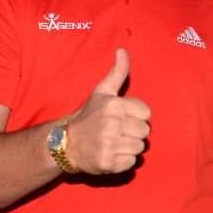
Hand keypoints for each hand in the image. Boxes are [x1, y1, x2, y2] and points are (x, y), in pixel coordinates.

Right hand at [66, 48, 150, 173]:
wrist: (66, 142)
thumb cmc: (89, 115)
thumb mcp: (102, 91)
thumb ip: (117, 72)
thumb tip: (123, 50)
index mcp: (114, 105)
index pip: (146, 114)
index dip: (136, 116)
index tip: (121, 117)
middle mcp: (112, 124)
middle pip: (145, 132)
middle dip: (133, 132)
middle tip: (117, 131)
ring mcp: (109, 144)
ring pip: (139, 148)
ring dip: (129, 147)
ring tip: (113, 142)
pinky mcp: (108, 162)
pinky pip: (131, 163)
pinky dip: (123, 161)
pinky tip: (110, 154)